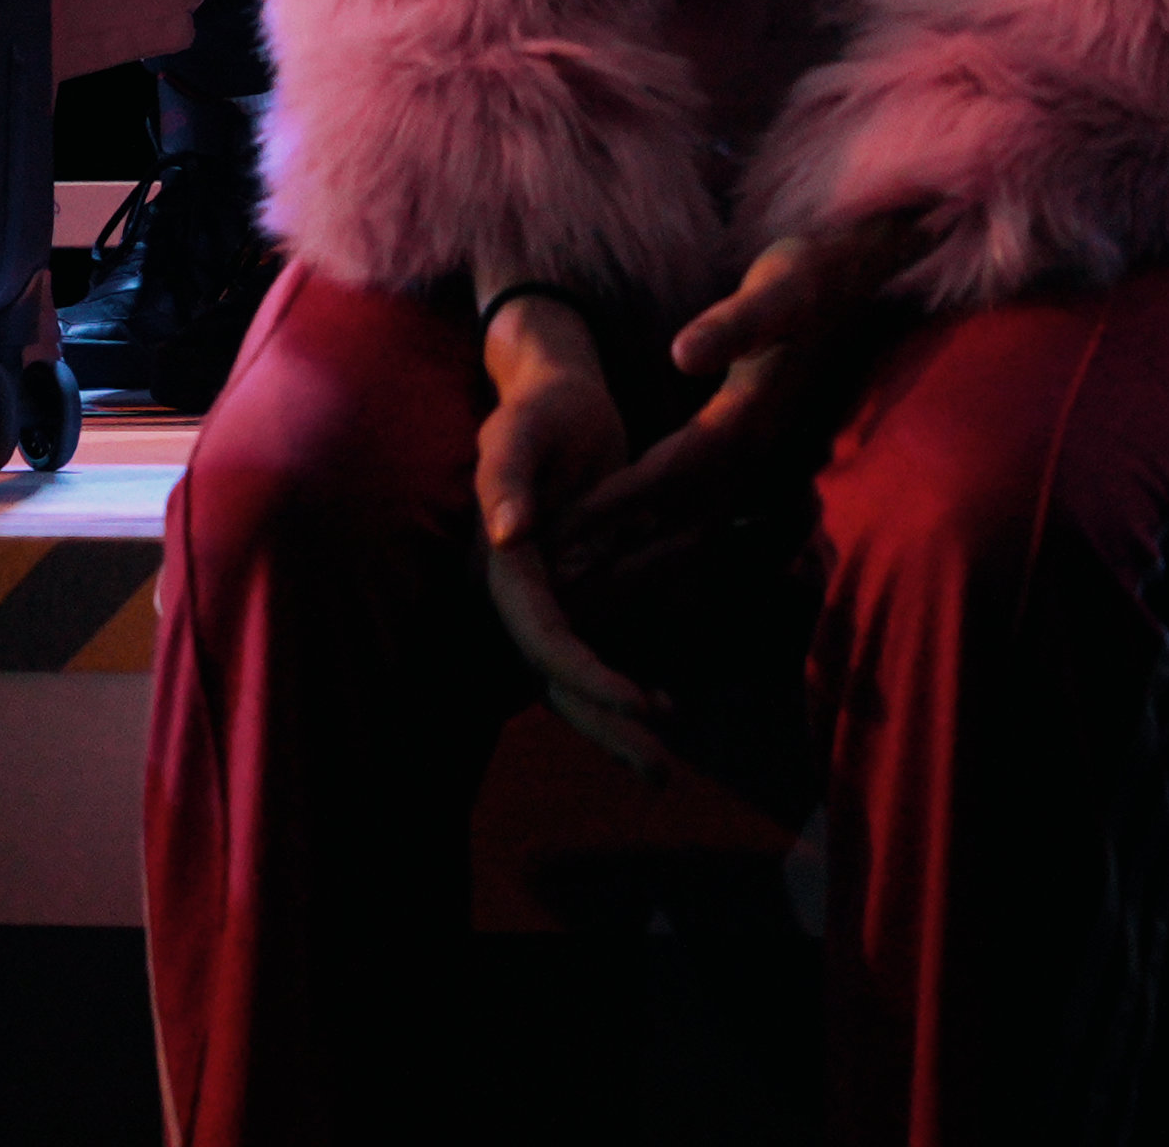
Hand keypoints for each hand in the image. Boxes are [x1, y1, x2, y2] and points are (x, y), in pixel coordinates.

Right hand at [471, 288, 671, 774]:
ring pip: (576, 677)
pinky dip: (626, 677)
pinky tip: (668, 703)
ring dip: (617, 716)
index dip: (584, 673)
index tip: (636, 702)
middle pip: (554, 678)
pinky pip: (598, 649)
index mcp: (501, 565)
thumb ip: (510, 475)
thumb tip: (509, 534)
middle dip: (604, 725)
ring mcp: (545, 598)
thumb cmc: (542, 407)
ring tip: (667, 753)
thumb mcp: (525, 429)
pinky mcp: (572, 592)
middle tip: (660, 770)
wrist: (557, 398)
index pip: (540, 635)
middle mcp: (518, 595)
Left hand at [572, 201, 932, 565]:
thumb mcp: (778, 288)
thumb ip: (735, 323)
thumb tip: (683, 352)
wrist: (856, 285)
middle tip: (558, 588)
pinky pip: (711, 532)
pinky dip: (671, 562)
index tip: (565, 532)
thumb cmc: (809, 281)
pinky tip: (637, 583)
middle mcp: (756, 456)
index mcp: (751, 418)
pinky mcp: (757, 472)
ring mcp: (761, 470)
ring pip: (696, 538)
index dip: (618, 504)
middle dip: (618, 555)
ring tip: (583, 599)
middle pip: (680, 523)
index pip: (672, 474)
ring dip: (640, 570)